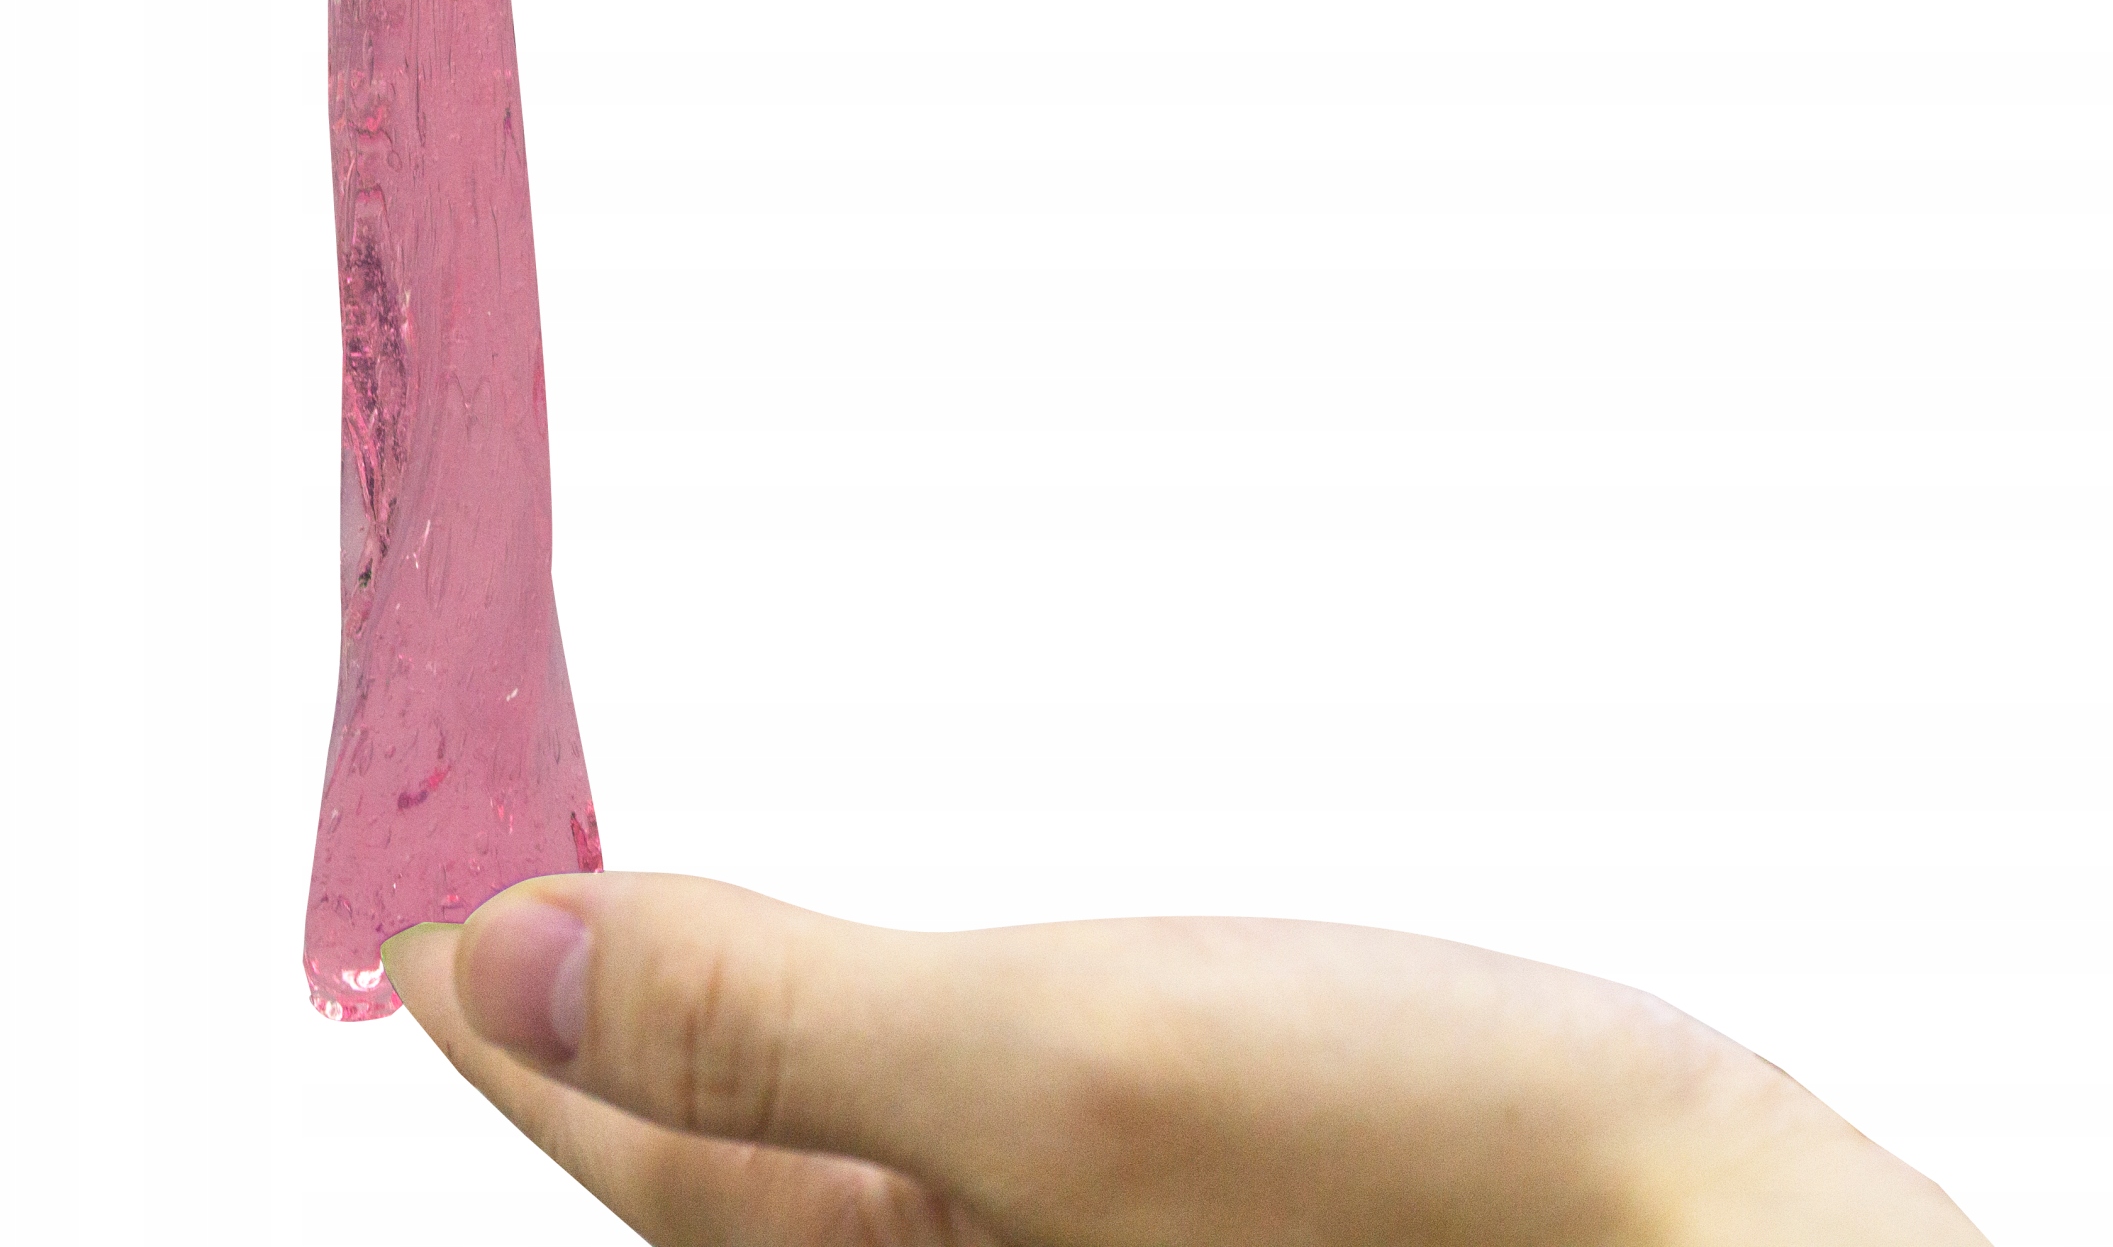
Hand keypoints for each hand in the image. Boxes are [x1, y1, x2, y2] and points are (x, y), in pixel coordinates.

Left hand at [385, 874, 1985, 1245]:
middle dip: (574, 1033)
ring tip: (602, 923)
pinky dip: (838, 1036)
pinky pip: (917, 1129)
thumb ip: (779, 1021)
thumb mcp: (1059, 1073)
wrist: (1711, 1224)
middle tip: (470, 899)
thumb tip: (521, 956)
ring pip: (803, 1146)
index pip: (631, 1156)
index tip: (400, 903)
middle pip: (697, 1167)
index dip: (497, 1021)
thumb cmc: (1425, 1163)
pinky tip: (830, 993)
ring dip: (697, 1027)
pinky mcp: (1146, 1201)